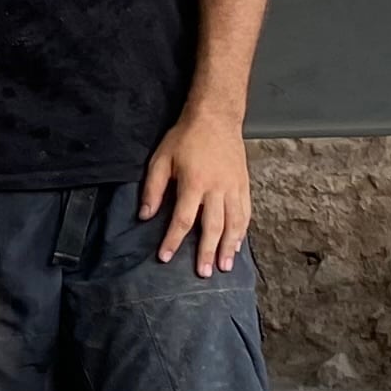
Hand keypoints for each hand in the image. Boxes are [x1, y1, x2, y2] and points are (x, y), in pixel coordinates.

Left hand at [141, 111, 252, 273]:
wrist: (216, 117)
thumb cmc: (186, 137)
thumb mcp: (161, 159)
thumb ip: (153, 188)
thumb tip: (145, 215)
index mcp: (195, 182)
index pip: (183, 219)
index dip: (173, 240)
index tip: (165, 257)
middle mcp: (217, 188)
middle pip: (213, 226)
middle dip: (206, 251)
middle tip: (203, 273)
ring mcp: (234, 187)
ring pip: (234, 222)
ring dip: (229, 246)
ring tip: (225, 266)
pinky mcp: (244, 184)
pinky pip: (245, 212)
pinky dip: (242, 230)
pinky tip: (238, 244)